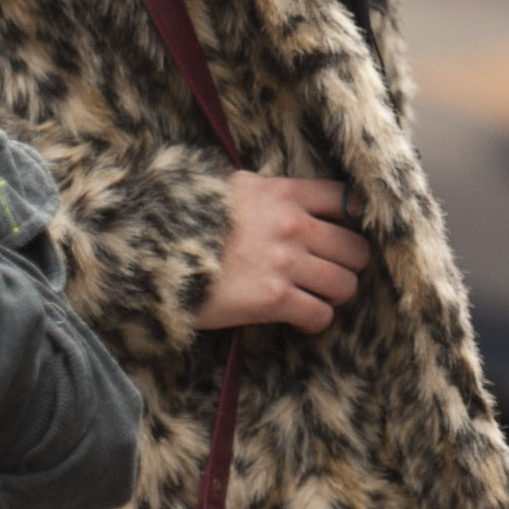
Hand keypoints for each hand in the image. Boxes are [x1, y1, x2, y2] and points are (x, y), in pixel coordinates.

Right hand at [196, 173, 369, 334]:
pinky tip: (302, 317)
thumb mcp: (233, 187)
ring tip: (318, 296)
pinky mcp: (273, 300)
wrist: (152, 249)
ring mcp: (285, 263)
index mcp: (285, 193)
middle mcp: (293, 225)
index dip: (355, 219)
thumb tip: (284, 198)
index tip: (348, 232)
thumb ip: (268, 192)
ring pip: (345, 284)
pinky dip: (315, 320)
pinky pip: (319, 315)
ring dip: (335, 294)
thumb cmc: (188, 217)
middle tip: (332, 271)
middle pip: (356, 249)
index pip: (347, 199)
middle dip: (348, 264)